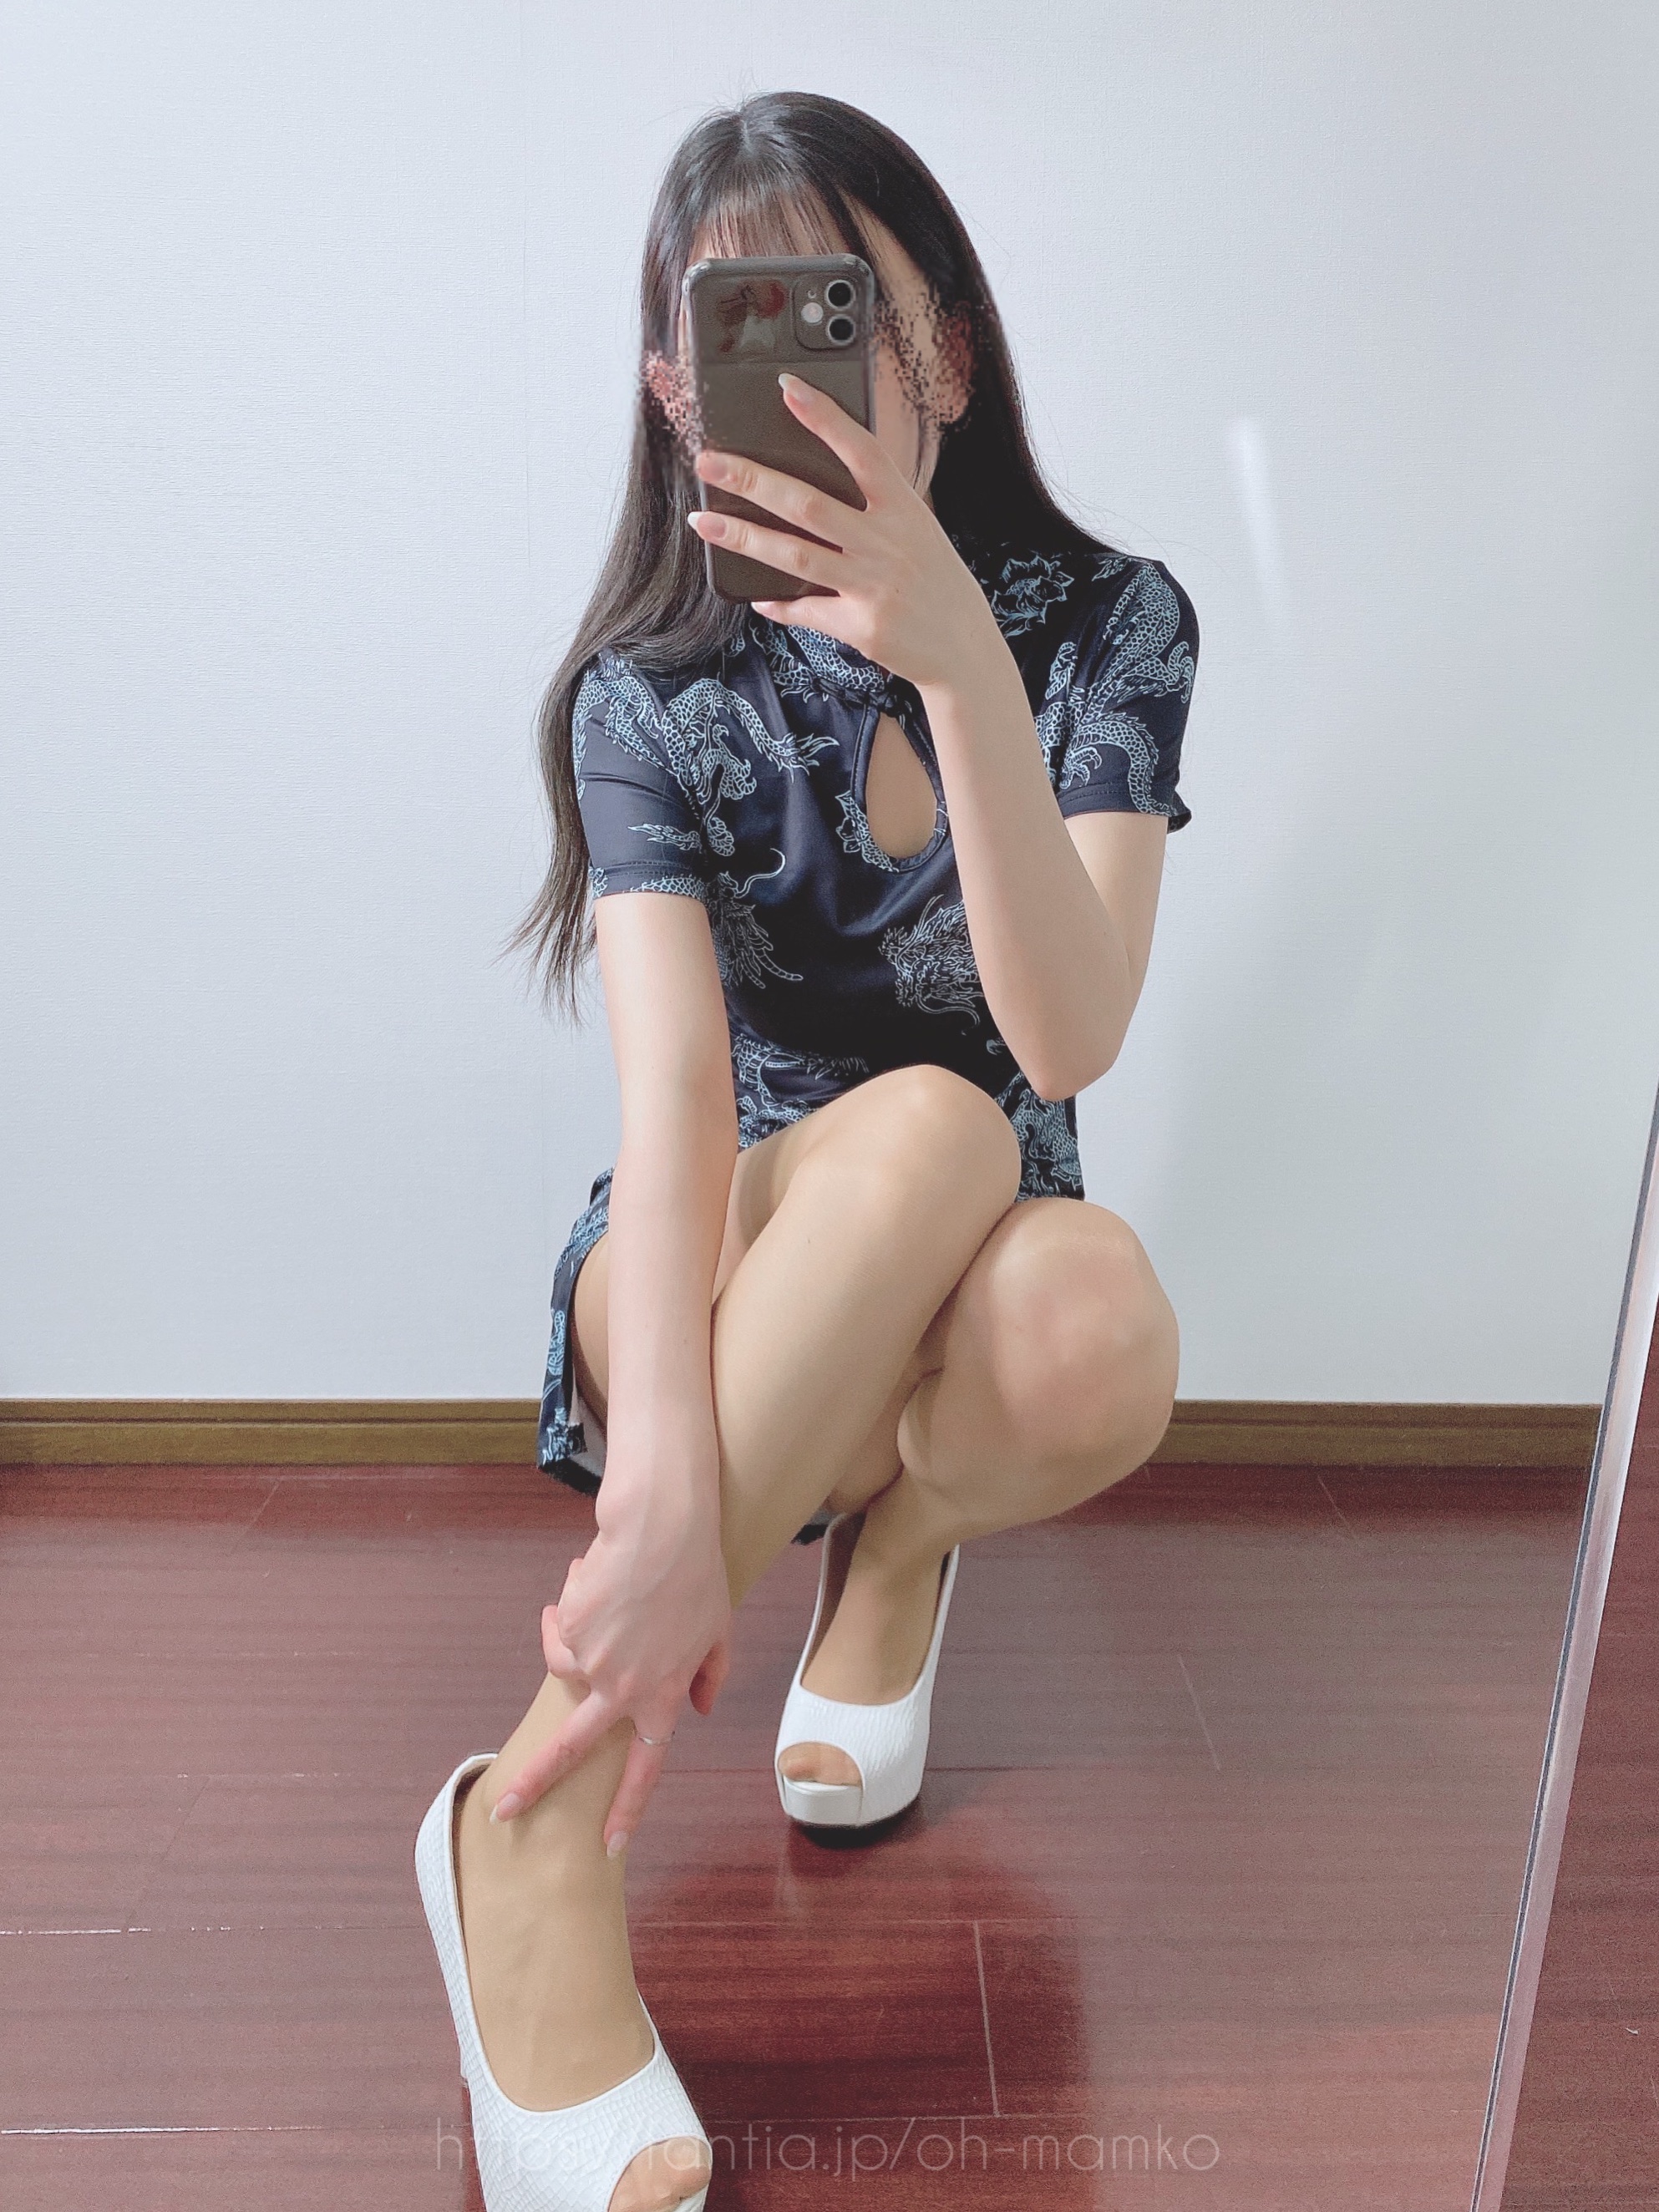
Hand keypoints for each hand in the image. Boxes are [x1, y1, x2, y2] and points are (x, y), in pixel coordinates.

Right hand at [489, 1482, 731, 1851]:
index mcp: (661, 1696)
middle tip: (504, 1809)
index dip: (628, 1808)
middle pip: (569, 1748)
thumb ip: (710, 1677)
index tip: (610, 1845)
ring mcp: (590, 1660)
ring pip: (566, 1666)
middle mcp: (621, 1688)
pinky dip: (570, 1609)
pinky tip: (591, 1579)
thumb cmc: (698, 1577)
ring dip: (573, 1638)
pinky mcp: (568, 1628)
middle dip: (533, 1782)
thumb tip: (699, 1711)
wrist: (662, 1529)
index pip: (645, 1766)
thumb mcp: (719, 1632)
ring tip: (602, 1598)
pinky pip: (560, 1629)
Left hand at [687, 372, 1004, 691]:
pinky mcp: (861, 626)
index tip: (788, 389)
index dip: (825, 418)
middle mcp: (887, 543)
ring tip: (705, 522)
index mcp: (905, 510)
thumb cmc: (938, 584)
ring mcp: (872, 585)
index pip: (862, 452)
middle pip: (809, 504)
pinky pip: (808, 610)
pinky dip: (779, 604)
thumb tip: (818, 494)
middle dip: (753, 480)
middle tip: (710, 462)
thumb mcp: (919, 532)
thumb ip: (876, 509)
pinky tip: (756, 597)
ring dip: (745, 537)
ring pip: (795, 555)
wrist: (965, 650)